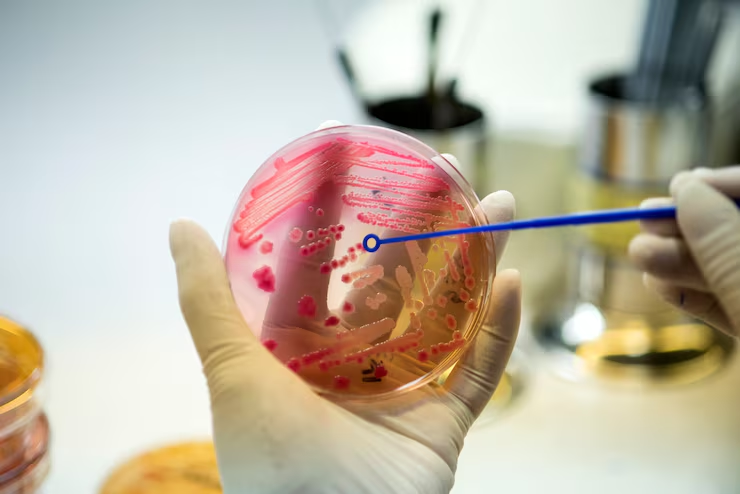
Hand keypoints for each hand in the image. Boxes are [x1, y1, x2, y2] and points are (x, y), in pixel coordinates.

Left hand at [169, 124, 521, 493]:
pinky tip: (513, 283)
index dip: (347, 216)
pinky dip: (500, 331)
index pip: (331, 268)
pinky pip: (479, 370)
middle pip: (402, 283)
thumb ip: (205, 300)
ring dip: (478, 262)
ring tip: (499, 208)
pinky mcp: (445, 424)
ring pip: (450, 314)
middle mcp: (358, 366)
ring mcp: (406, 392)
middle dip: (430, 229)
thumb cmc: (269, 462)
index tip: (364, 167)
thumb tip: (179, 226)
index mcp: (307, 350)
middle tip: (450, 177)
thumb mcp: (229, 370)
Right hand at [628, 166, 739, 336]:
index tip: (681, 185)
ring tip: (640, 256)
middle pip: (736, 229)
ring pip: (727, 268)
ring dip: (679, 261)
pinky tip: (659, 286)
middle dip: (691, 224)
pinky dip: (692, 297)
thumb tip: (687, 193)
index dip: (722, 184)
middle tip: (645, 219)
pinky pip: (726, 307)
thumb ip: (728, 248)